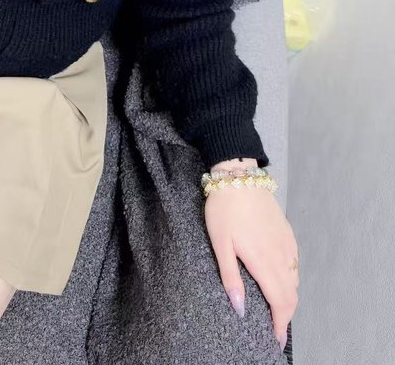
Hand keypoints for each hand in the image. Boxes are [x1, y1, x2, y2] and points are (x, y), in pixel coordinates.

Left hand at [204, 183, 298, 348]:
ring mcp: (286, 243)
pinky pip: (295, 264)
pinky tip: (280, 280)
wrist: (238, 175)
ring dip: (289, 298)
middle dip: (286, 316)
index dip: (280, 325)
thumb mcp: (220, 243)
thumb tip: (240, 309)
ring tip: (276, 309)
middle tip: (275, 329)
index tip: (276, 339)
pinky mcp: (287, 233)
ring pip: (295, 280)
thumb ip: (230, 277)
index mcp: (264, 261)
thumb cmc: (224, 209)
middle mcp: (281, 255)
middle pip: (291, 295)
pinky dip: (291, 280)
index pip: (281, 302)